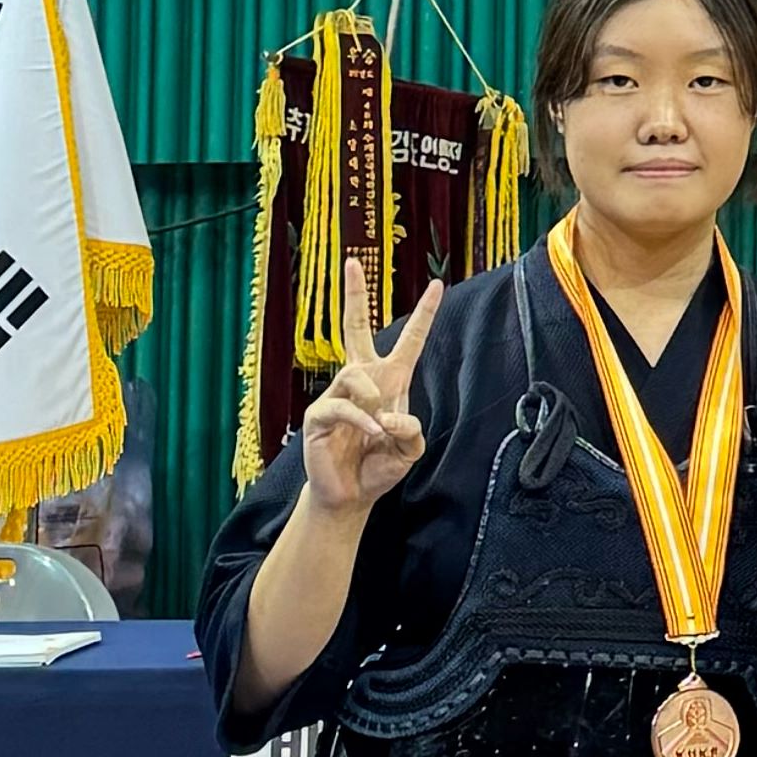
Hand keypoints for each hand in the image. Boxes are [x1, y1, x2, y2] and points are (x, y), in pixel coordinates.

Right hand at [299, 267, 439, 520]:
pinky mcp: (320, 414)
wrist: (352, 495)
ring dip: (372, 401)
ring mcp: (338, 394)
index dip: (424, 313)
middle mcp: (362, 379)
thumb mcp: (409, 449)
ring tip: (376, 429)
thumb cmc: (380, 466)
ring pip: (356, 374)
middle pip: (356, 326)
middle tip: (352, 261)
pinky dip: (361, 420)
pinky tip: (370, 434)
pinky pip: (342, 405)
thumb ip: (410, 430)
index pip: (409, 340)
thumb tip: (387, 413)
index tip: (437, 284)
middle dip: (355, 294)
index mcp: (390, 380)